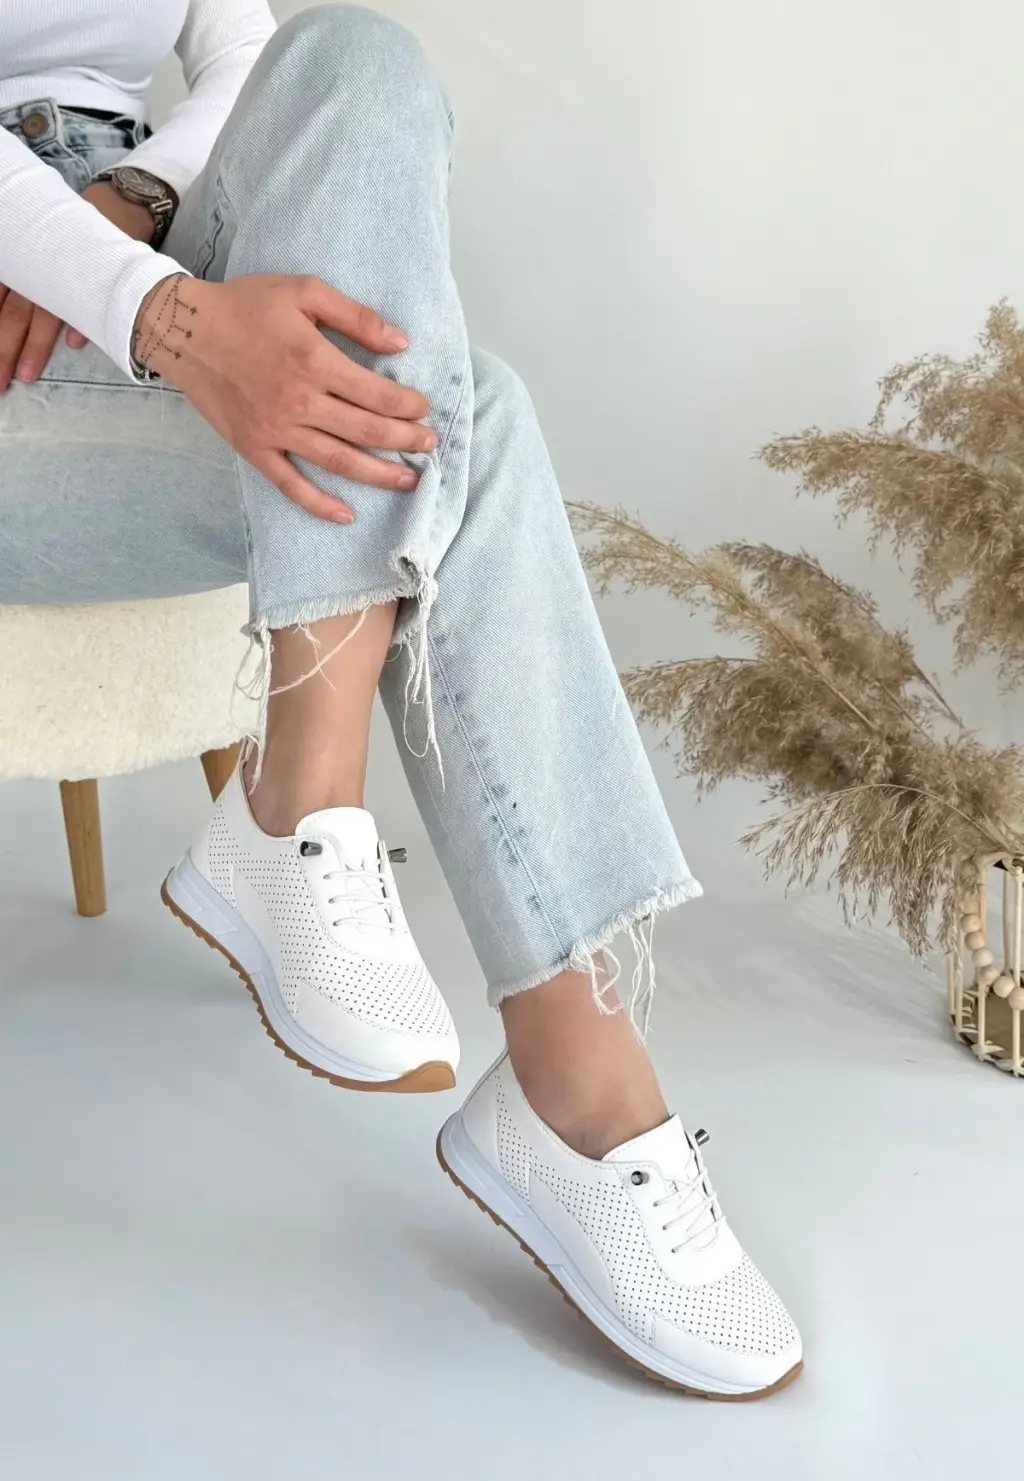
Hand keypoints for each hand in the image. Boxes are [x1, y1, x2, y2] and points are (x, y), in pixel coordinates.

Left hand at [0, 182, 152, 391]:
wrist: (116, 207)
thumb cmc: (73, 232)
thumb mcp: (38, 253)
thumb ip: (24, 280)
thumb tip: (47, 328)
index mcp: (19, 268)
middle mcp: (35, 275)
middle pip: (12, 318)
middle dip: (3, 353)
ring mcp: (63, 277)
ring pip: (41, 316)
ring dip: (34, 347)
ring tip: (26, 374)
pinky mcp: (94, 276)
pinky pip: (82, 302)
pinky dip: (77, 322)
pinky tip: (75, 344)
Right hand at [134, 273, 434, 522]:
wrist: (183, 329)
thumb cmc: (246, 305)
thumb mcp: (304, 291)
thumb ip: (355, 316)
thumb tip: (400, 343)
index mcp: (314, 361)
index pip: (376, 394)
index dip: (408, 405)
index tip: (424, 409)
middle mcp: (299, 402)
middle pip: (366, 431)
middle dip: (404, 441)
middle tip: (428, 445)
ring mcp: (276, 430)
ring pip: (339, 462)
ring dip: (379, 475)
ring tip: (408, 481)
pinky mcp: (255, 448)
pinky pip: (290, 484)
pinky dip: (318, 504)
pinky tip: (346, 515)